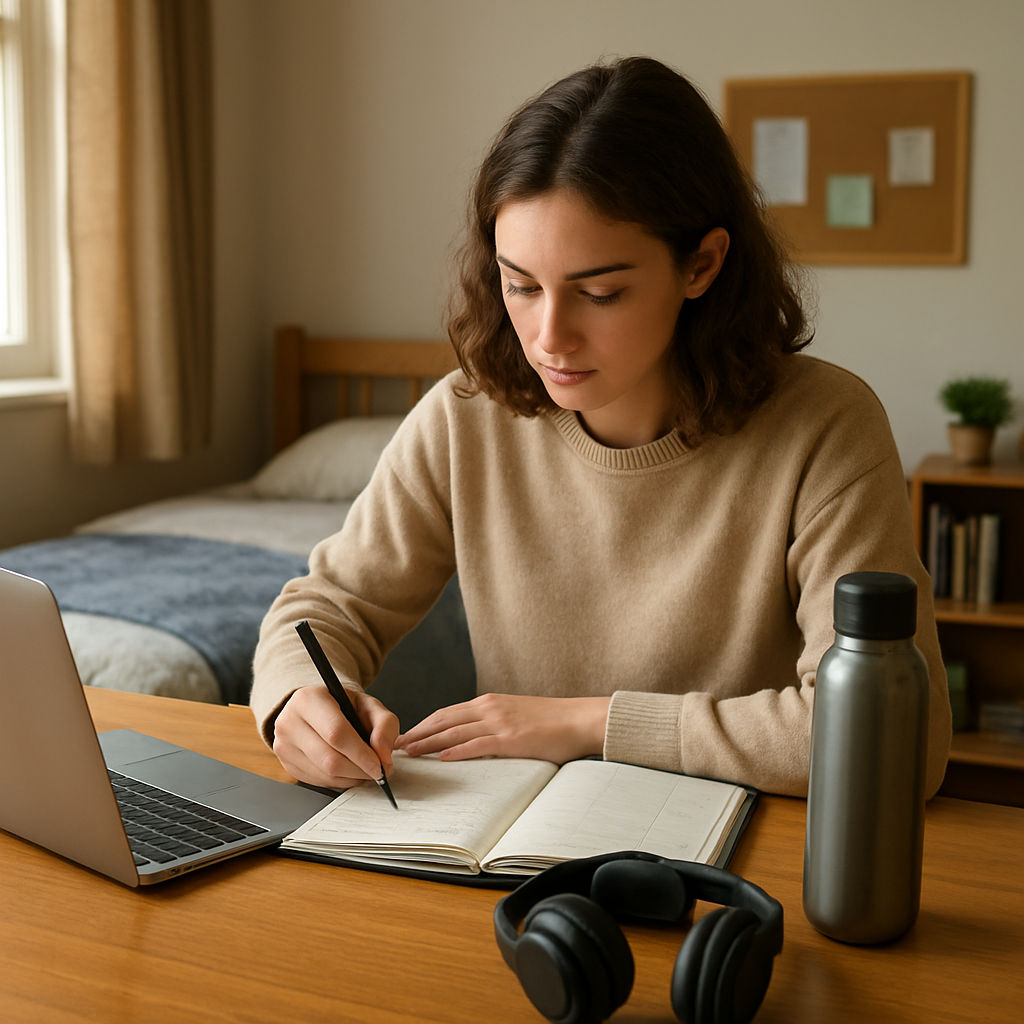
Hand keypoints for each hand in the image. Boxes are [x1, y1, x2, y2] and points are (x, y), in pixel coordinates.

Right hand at [272, 683, 399, 789]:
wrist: (317, 710)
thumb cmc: (343, 706)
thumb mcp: (368, 705)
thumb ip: (384, 724)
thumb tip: (384, 754)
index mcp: (309, 700)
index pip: (336, 733)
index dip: (361, 754)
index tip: (380, 766)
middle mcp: (290, 722)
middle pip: (329, 759)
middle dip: (360, 770)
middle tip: (379, 771)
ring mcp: (284, 746)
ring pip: (325, 774)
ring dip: (353, 778)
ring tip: (366, 768)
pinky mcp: (287, 765)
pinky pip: (319, 782)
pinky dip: (341, 781)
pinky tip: (350, 770)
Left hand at [393, 693, 610, 764]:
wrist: (581, 719)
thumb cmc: (553, 721)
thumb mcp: (517, 715)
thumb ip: (494, 721)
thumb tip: (474, 736)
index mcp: (490, 702)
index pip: (447, 712)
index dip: (424, 724)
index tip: (406, 735)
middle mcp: (490, 708)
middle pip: (443, 720)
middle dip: (417, 733)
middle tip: (396, 745)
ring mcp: (500, 722)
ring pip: (454, 732)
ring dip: (428, 743)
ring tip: (409, 752)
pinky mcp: (512, 739)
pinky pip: (478, 744)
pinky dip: (457, 751)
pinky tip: (442, 758)